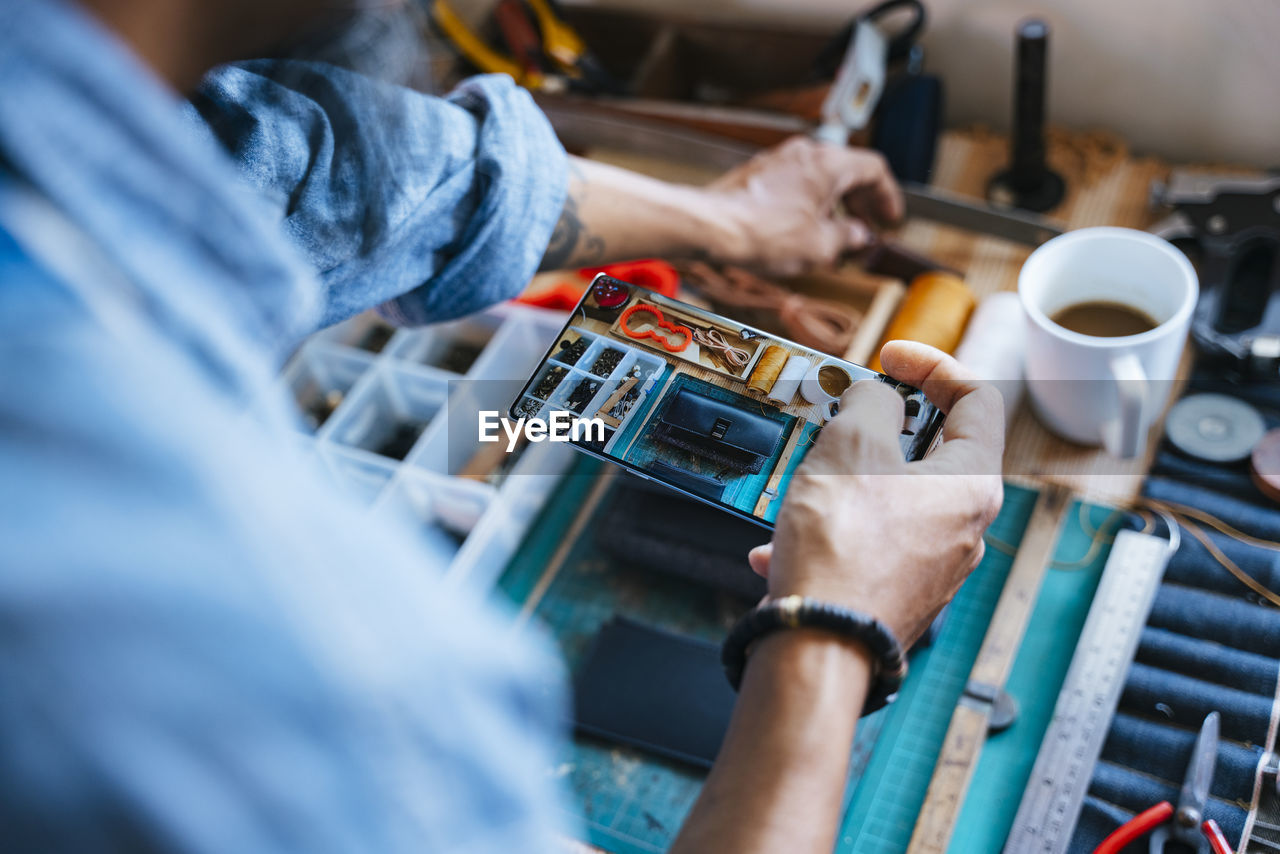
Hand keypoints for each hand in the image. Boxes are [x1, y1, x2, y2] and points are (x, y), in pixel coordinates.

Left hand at [704, 137, 902, 275]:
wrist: (711, 227)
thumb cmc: (762, 232)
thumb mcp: (820, 246)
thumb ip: (847, 237)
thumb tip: (857, 235)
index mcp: (829, 163)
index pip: (874, 169)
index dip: (888, 196)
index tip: (890, 217)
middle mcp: (804, 153)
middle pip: (847, 172)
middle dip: (860, 203)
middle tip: (866, 228)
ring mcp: (778, 161)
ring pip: (819, 179)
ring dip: (833, 206)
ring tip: (835, 237)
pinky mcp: (757, 175)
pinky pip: (794, 185)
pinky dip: (807, 205)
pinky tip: (803, 231)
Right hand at [750, 341, 1003, 645]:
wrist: (820, 642)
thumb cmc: (841, 545)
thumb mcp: (852, 443)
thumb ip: (872, 403)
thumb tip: (877, 400)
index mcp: (971, 484)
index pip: (978, 400)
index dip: (934, 366)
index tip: (891, 359)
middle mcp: (965, 528)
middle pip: (937, 453)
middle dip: (883, 427)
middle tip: (845, 415)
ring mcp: (935, 567)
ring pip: (895, 501)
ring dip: (849, 481)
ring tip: (804, 482)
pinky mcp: (900, 595)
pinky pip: (870, 546)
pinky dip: (832, 533)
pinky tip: (780, 546)